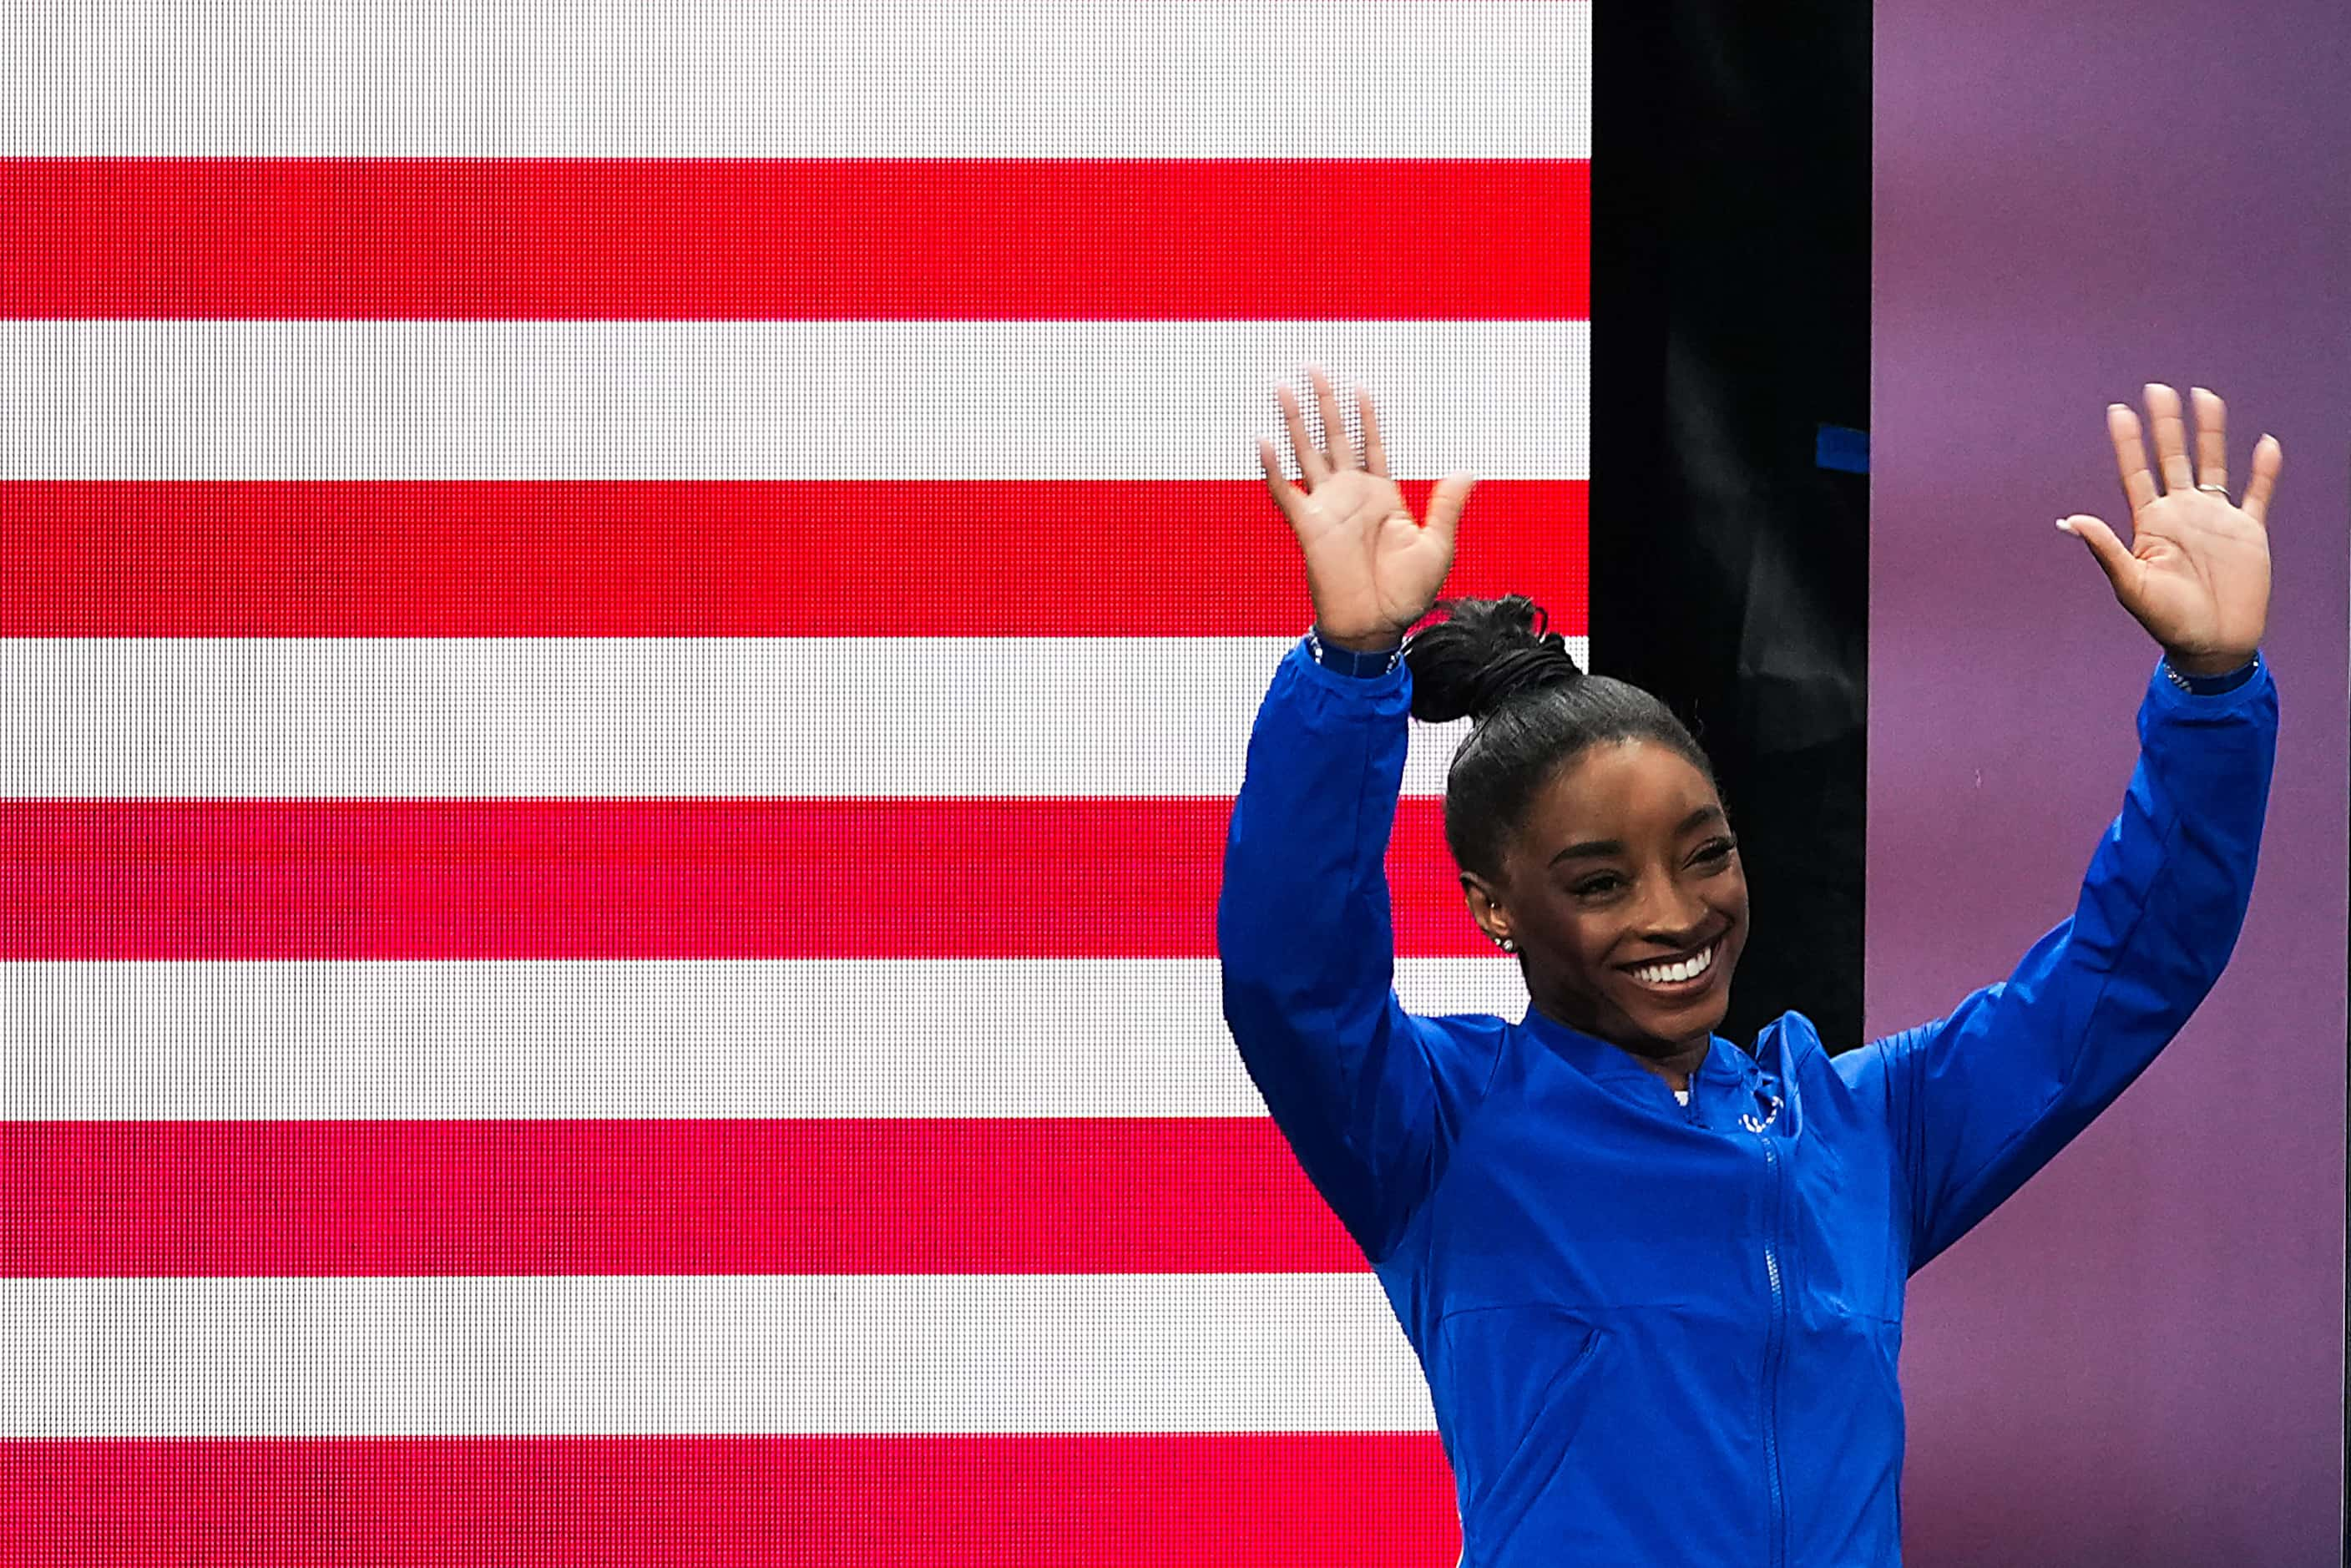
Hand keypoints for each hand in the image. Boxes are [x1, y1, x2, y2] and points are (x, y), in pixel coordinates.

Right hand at [1258, 367, 1476, 649]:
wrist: (1376, 627)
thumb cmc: (1407, 595)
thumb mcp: (1437, 545)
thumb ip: (1447, 506)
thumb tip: (1466, 471)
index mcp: (1382, 497)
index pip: (1371, 444)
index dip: (1366, 415)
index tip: (1359, 386)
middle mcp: (1351, 497)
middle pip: (1334, 437)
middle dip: (1324, 402)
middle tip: (1312, 367)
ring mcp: (1327, 509)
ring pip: (1307, 453)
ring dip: (1294, 421)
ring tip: (1282, 389)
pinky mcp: (1309, 528)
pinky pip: (1286, 492)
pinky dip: (1273, 468)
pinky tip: (1263, 442)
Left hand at [2059, 383, 2278, 674]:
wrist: (2211, 644)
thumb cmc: (2166, 621)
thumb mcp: (2131, 585)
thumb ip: (2106, 550)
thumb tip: (2070, 521)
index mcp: (2151, 524)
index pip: (2136, 473)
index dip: (2128, 443)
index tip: (2118, 410)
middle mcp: (2181, 514)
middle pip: (2172, 458)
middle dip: (2166, 425)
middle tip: (2157, 388)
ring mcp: (2215, 519)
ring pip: (2212, 464)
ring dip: (2209, 433)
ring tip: (2204, 396)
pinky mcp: (2248, 531)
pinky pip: (2258, 494)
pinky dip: (2263, 470)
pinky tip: (2265, 444)